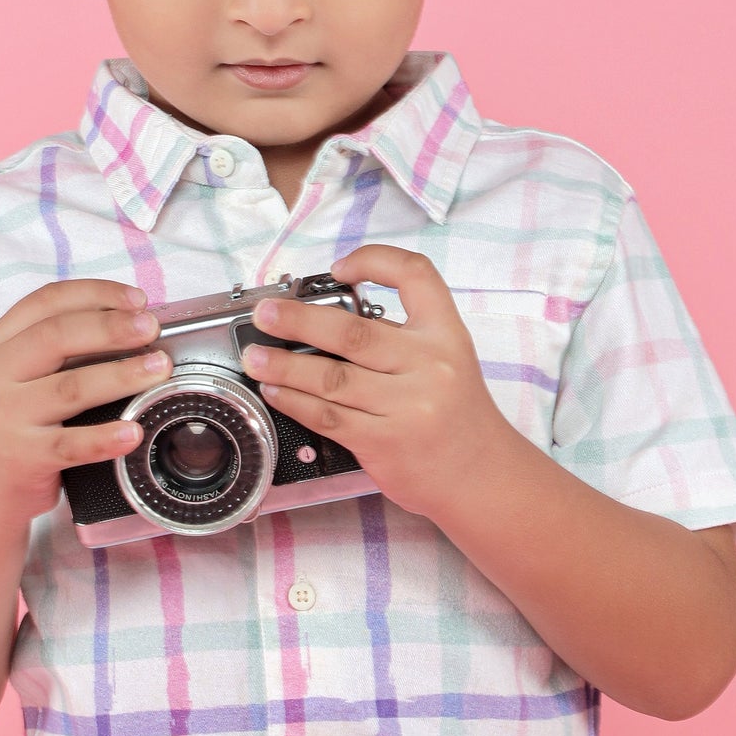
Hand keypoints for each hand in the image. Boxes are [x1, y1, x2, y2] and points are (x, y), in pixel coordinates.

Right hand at [0, 279, 170, 525]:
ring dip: (120, 375)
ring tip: (158, 369)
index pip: (46, 302)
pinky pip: (71, 445)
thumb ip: (58, 346)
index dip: (96, 294)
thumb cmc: (13, 422)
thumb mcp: (18, 373)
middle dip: (111, 328)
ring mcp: (7, 416)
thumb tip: (129, 321)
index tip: (136, 299)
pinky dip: (105, 438)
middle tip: (150, 328)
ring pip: (70, 388)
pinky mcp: (23, 456)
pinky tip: (133, 432)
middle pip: (57, 337)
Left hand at [239, 246, 514, 521]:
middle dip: (298, 320)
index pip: (415, 276)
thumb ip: (403, 337)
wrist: (480, 475)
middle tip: (265, 314)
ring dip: (284, 366)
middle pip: (353, 332)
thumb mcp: (447, 359)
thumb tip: (328, 320)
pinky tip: (276, 392)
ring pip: (331, 378)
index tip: (340, 268)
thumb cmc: (455, 414)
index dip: (375, 261)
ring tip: (255, 358)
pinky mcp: (384, 441)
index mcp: (446, 334)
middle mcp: (429, 365)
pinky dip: (295, 401)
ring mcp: (407, 406)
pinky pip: (328, 416)